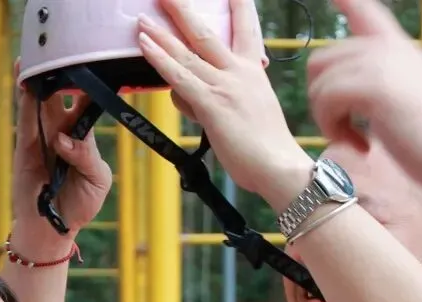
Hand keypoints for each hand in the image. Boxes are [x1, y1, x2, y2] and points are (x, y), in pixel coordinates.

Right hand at [11, 71, 112, 254]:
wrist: (53, 230)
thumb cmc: (79, 205)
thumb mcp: (96, 181)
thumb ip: (87, 156)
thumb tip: (66, 139)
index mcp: (82, 135)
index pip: (86, 102)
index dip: (90, 83)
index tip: (95, 62)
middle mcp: (61, 130)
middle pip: (62, 94)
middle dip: (62, 72)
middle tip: (63, 50)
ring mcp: (42, 137)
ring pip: (40, 100)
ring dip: (38, 78)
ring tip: (39, 55)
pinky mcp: (25, 147)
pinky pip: (25, 119)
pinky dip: (24, 99)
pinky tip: (25, 78)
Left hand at [137, 0, 311, 209]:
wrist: (279, 166)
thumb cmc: (265, 148)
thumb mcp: (247, 113)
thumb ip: (217, 100)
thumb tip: (188, 98)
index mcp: (253, 71)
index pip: (245, 29)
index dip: (237, 6)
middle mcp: (239, 71)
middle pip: (206, 32)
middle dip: (183, 10)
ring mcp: (224, 85)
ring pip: (187, 52)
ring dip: (162, 33)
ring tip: (142, 17)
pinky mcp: (212, 104)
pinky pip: (179, 76)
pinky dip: (160, 59)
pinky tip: (145, 45)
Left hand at [307, 0, 421, 190]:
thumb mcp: (404, 99)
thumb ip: (376, 85)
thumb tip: (344, 90)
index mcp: (396, 47)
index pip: (365, 11)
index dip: (347, 3)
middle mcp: (387, 47)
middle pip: (322, 59)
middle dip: (321, 100)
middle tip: (344, 129)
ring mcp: (380, 62)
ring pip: (320, 83)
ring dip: (327, 120)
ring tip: (353, 139)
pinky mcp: (373, 85)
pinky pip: (327, 100)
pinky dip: (333, 129)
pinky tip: (361, 145)